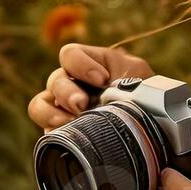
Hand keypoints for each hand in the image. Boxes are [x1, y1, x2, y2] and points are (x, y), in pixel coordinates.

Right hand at [27, 43, 153, 130]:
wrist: (150, 124)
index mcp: (88, 64)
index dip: (81, 64)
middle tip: (82, 104)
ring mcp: (63, 108)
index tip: (103, 79)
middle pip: (55, 80)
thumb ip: (125, 70)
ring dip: (50, 112)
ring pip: (40, 104)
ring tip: (69, 121)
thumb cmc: (143, 92)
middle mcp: (71, 83)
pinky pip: (45, 129)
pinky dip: (52, 130)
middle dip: (67, 92)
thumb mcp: (138, 74)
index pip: (69, 55)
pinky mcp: (61, 130)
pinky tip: (68, 134)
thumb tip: (114, 87)